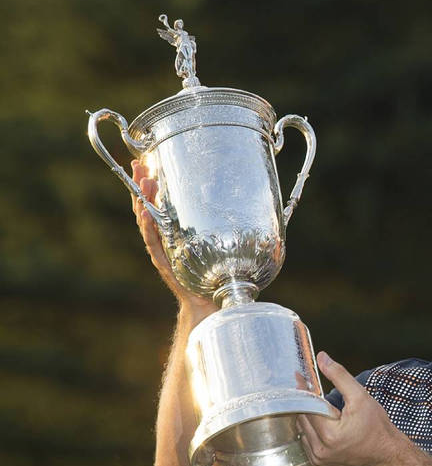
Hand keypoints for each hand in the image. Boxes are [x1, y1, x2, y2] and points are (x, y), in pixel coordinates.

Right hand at [131, 160, 216, 314]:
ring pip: (146, 222)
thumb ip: (230, 226)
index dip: (151, 185)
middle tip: (137, 165)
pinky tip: (145, 214)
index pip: (158, 203)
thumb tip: (259, 204)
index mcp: (174, 231)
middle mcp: (164, 238)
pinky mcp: (164, 262)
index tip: (146, 163)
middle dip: (140, 186)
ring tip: (143, 184)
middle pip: (147, 208)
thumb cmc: (216, 274)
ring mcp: (162, 250)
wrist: (209, 302)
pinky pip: (153, 242)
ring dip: (143, 202)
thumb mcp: (221, 244)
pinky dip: (148, 227)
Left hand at [297, 352, 411, 465]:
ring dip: (307, 415)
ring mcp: (319, 459)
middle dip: (305, 402)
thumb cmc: (377, 427)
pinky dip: (311, 429)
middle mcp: (320, 450)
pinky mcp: (320, 462)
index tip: (298, 376)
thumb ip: (339, 376)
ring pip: (302, 430)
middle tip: (307, 386)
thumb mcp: (360, 396)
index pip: (307, 406)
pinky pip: (307, 441)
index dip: (303, 390)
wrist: (388, 454)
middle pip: (302, 418)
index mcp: (329, 434)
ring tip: (317, 403)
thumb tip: (322, 358)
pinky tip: (321, 419)